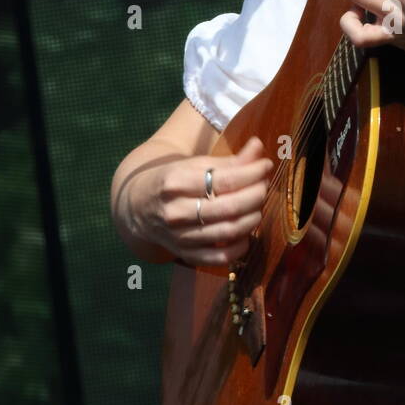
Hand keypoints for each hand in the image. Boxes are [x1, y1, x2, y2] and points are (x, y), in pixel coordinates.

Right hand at [145, 136, 273, 266]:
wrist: (138, 207)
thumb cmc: (173, 181)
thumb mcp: (194, 164)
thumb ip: (229, 160)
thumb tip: (259, 147)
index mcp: (175, 182)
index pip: (225, 179)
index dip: (252, 172)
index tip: (266, 165)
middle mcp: (175, 211)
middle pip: (229, 206)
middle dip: (256, 195)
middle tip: (264, 186)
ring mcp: (179, 236)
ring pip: (228, 231)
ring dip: (252, 218)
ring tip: (258, 206)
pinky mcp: (184, 254)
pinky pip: (219, 257)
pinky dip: (240, 247)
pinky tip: (246, 233)